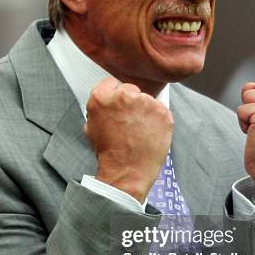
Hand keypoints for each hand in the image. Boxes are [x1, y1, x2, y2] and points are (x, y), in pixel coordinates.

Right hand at [84, 77, 173, 202]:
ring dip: (145, 111)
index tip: (118, 106)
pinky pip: (161, 110)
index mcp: (102, 97)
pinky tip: (150, 133)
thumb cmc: (108, 152)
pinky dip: (158, 120)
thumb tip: (110, 101)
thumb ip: (100, 108)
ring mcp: (146, 102)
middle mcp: (125, 95)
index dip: (114, 96)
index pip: (111, 83)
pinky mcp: (163, 112)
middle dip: (131, 102)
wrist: (127, 170)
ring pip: (147, 99)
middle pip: (130, 89)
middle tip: (130, 121)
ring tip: (140, 130)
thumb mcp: (91, 127)